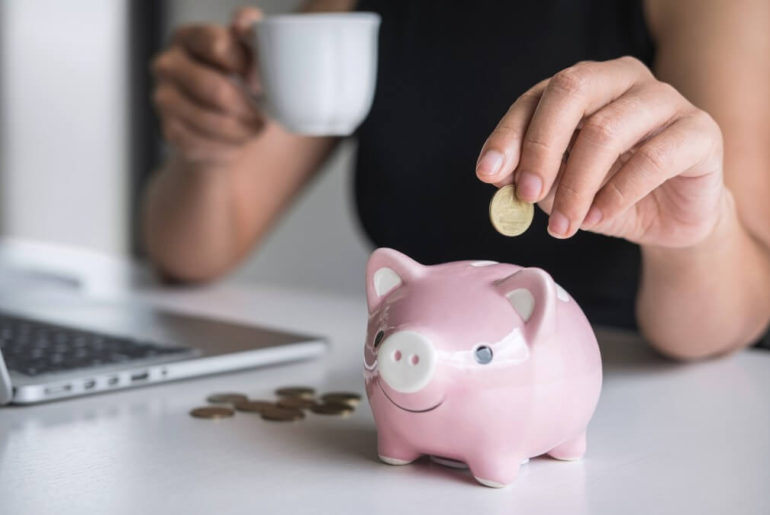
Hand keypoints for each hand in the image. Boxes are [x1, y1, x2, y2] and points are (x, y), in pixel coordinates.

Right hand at [152, 7, 264, 164]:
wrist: (223, 121)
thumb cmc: (239, 80)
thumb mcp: (249, 53)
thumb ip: (250, 33)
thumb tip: (245, 26)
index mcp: (188, 37)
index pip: (218, 45)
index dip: (248, 66)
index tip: (263, 83)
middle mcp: (167, 64)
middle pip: (213, 88)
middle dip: (247, 107)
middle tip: (265, 115)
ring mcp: (163, 99)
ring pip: (210, 121)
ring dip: (242, 131)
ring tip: (257, 129)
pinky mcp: (169, 131)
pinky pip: (203, 144)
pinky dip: (228, 147)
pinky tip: (238, 141)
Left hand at [476, 56, 725, 248]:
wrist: (670, 221)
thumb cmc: (609, 195)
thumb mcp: (561, 189)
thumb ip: (530, 176)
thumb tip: (495, 172)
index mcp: (585, 85)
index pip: (537, 96)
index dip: (509, 134)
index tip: (488, 173)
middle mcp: (623, 80)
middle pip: (571, 92)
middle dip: (540, 148)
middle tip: (526, 196)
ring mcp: (665, 100)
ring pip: (605, 130)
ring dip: (576, 186)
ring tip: (562, 225)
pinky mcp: (699, 131)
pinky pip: (651, 159)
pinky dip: (616, 195)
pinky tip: (598, 219)